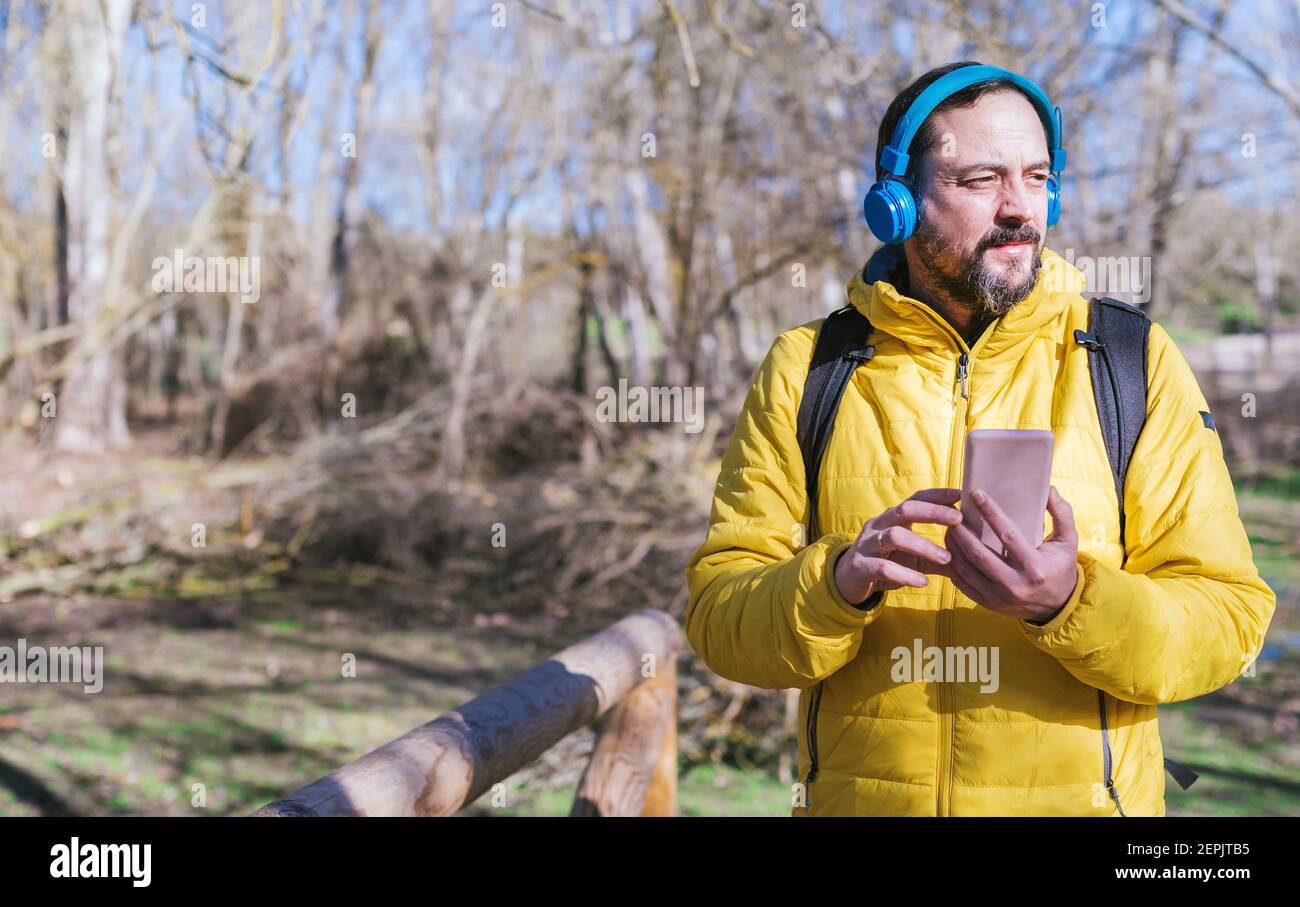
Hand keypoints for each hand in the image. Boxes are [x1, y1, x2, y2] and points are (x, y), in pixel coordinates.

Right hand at [835, 488, 962, 604]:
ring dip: (923, 546)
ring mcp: (868, 544)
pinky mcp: (861, 565)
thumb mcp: (915, 559)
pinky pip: (884, 567)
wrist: (849, 581)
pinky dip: (905, 574)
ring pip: (895, 536)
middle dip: (933, 512)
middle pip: (905, 510)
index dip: (937, 495)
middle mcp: (879, 525)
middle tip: (958, 520)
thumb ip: (939, 555)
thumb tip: (973, 557)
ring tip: (946, 558)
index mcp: (893, 518)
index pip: (916, 499)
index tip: (961, 495)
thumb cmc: (886, 563)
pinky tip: (924, 582)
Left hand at [942, 484, 1078, 621]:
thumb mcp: (1068, 541)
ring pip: (966, 569)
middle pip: (979, 554)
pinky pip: (962, 584)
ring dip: (953, 547)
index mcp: (1035, 567)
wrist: (1058, 607)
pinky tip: (949, 550)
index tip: (976, 494)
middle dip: (962, 532)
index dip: (990, 512)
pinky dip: (952, 566)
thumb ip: (1062, 514)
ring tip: (948, 528)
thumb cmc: (1061, 567)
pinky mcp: (988, 603)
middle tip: (953, 513)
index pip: (1008, 535)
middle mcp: (1015, 584)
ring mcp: (999, 597)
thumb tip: (1049, 489)